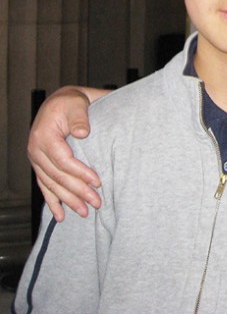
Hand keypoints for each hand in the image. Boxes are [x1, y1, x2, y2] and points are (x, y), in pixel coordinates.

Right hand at [28, 86, 106, 220]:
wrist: (60, 102)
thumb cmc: (70, 103)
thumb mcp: (76, 104)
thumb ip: (80, 118)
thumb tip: (82, 133)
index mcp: (44, 137)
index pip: (63, 160)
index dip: (80, 173)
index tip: (97, 182)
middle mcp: (36, 151)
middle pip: (58, 177)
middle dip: (78, 192)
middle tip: (97, 203)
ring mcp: (37, 160)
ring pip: (52, 185)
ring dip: (68, 201)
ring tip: (84, 213)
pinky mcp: (41, 165)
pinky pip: (45, 186)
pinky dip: (52, 202)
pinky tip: (60, 216)